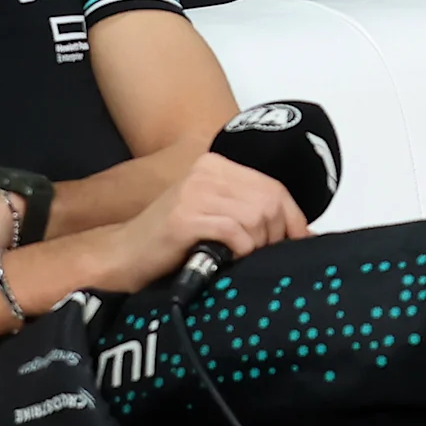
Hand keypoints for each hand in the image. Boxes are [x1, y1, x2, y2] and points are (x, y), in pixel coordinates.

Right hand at [103, 151, 312, 292]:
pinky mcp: (185, 217)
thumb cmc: (172, 243)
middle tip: (259, 255)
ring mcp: (194, 192)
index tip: (298, 242)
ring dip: (255, 246)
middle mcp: (206, 171)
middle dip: (274, 235)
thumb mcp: (217, 216)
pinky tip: (226, 260)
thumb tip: (302, 231)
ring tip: (238, 258)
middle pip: (270, 202)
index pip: (274, 188)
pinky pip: (236, 233)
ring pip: (256, 217)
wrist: (123, 256)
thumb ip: (252, 213)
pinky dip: (240, 251)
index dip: (293, 219)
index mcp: (216, 166)